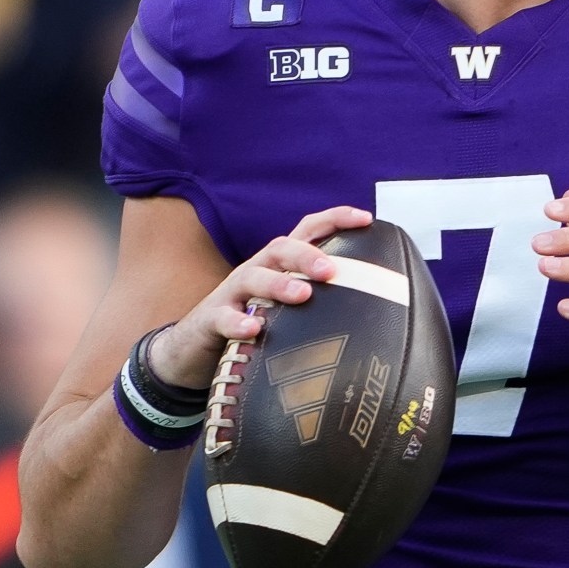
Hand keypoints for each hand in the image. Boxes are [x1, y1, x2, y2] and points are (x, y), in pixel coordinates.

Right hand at [146, 205, 373, 389]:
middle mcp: (257, 271)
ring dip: (279, 283)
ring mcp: (232, 294)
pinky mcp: (211, 320)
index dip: (335, 219)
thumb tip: (376, 308)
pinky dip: (237, 322)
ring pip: (253, 277)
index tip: (366, 218)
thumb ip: (321, 302)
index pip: (307, 232)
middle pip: (280, 248)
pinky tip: (253, 329)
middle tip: (331, 270)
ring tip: (302, 295)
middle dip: (307, 254)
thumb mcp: (286, 307)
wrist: (193, 349)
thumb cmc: (253, 322)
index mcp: (279, 265)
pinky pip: (222, 317)